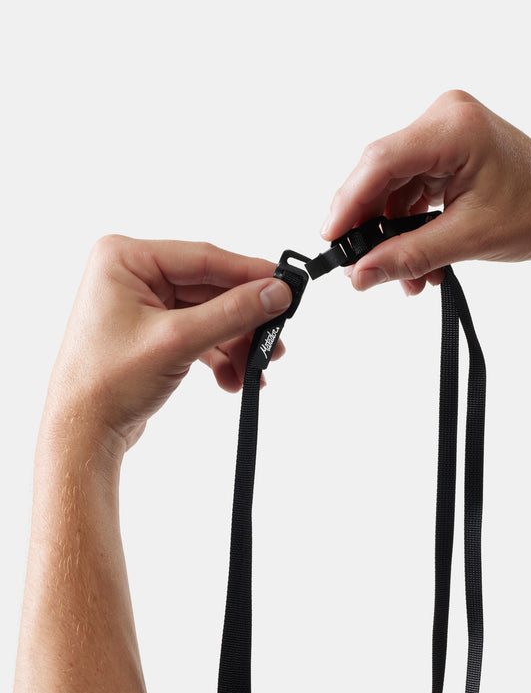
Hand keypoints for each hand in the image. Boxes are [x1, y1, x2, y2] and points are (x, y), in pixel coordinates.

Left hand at [43, 235, 291, 460]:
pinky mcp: (153, 330)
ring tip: (256, 371)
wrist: (81, 435)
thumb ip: (232, 313)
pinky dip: (220, 355)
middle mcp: (132, 274)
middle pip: (210, 288)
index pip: (203, 258)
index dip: (249, 273)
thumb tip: (276, 293)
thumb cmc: (105, 384)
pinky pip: (199, 332)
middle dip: (244, 320)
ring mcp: (143, 303)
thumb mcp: (178, 342)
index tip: (286, 286)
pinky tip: (232, 380)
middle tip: (276, 338)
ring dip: (235, 344)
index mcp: (125, 258)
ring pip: (209, 313)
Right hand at [321, 90, 530, 293]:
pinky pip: (405, 190)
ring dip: (391, 235)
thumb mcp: (467, 239)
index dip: (348, 202)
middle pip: (379, 174)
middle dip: (370, 226)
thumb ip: (407, 257)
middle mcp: (443, 119)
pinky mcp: (440, 152)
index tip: (330, 238)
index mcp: (454, 127)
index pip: (381, 161)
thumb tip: (360, 274)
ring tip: (404, 277)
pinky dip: (406, 226)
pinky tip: (416, 260)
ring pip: (390, 187)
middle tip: (359, 267)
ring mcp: (440, 134)